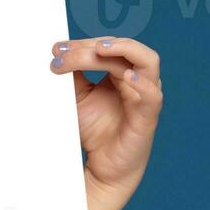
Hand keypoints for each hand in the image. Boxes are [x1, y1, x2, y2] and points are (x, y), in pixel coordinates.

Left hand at [49, 36, 163, 193]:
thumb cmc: (94, 130)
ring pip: (146, 62)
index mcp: (123, 71)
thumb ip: (73, 77)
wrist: (103, 166)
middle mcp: (139, 79)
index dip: (84, 44)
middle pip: (124, 50)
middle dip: (94, 47)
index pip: (109, 47)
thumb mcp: (78, 98)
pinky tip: (126, 76)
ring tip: (100, 48)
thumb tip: (59, 54)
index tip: (57, 48)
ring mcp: (146, 96)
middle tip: (67, 53)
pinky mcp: (147, 117)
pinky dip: (141, 84)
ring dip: (124, 50)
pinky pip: (151, 96)